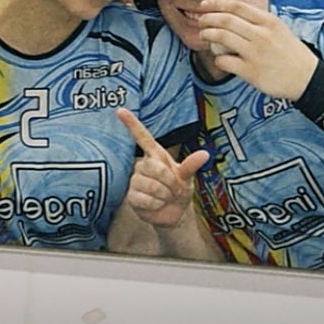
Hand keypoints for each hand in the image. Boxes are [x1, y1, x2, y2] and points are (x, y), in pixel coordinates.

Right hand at [115, 108, 207, 227]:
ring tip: (166, 198)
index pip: (141, 137)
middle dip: (169, 181)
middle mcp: (142, 165)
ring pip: (149, 185)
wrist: (174, 214)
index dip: (131, 124)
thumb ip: (191, 165)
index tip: (119, 110)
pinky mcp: (131, 196)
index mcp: (155, 155)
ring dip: (164, 195)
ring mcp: (135, 180)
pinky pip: (144, 198)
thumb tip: (204, 154)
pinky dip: (156, 204)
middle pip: (152, 167)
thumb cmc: (179, 190)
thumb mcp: (187, 177)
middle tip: (175, 189)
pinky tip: (157, 205)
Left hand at [198, 0, 317, 100]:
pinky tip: (219, 58)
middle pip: (226, 20)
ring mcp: (255, 53)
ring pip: (222, 37)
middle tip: (201, 20)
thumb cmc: (291, 52)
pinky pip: (225, 61)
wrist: (306, 78)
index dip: (217, 3)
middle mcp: (261, 35)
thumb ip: (259, 21)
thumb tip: (233, 13)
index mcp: (269, 21)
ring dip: (208, 35)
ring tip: (204, 35)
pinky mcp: (251, 72)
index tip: (205, 4)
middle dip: (208, 18)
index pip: (237, 6)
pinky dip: (217, 58)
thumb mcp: (279, 29)